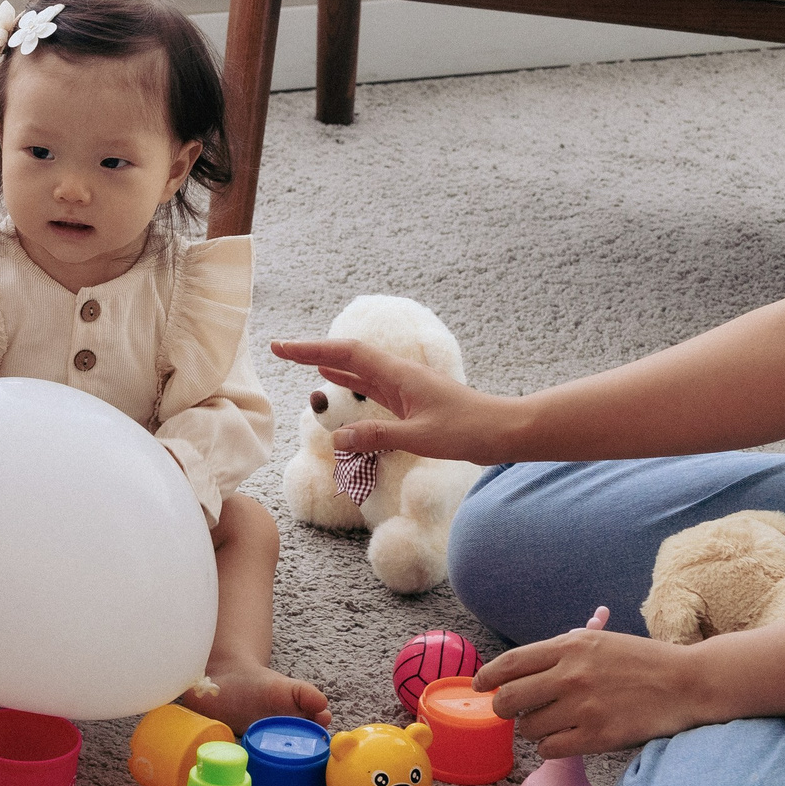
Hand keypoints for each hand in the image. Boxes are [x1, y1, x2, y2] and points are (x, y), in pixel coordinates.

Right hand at [268, 336, 518, 463]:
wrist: (505, 430)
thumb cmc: (469, 430)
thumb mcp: (421, 437)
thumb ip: (378, 437)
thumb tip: (337, 438)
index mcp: (399, 375)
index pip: (346, 355)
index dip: (312, 349)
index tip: (282, 346)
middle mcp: (399, 375)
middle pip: (348, 356)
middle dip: (313, 352)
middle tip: (280, 349)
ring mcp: (405, 388)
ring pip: (359, 371)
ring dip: (329, 365)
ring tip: (301, 362)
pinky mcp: (411, 402)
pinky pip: (371, 387)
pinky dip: (349, 383)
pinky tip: (337, 384)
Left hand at [472, 624, 715, 756]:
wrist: (687, 683)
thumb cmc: (643, 661)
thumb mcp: (601, 642)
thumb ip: (563, 650)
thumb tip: (523, 665)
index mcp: (570, 646)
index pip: (510, 663)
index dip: (487, 676)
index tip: (480, 685)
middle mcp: (570, 675)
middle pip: (508, 698)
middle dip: (503, 708)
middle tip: (510, 712)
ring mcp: (583, 707)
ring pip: (527, 728)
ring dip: (531, 729)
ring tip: (549, 724)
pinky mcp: (598, 736)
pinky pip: (550, 749)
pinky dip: (550, 747)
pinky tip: (562, 740)